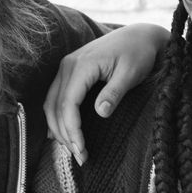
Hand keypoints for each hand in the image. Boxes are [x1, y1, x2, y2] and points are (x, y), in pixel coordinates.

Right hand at [43, 24, 170, 164]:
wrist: (140, 35)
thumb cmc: (138, 53)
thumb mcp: (131, 73)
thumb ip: (115, 92)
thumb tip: (101, 112)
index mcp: (82, 65)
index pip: (68, 104)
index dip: (72, 129)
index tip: (82, 150)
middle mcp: (68, 65)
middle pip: (55, 106)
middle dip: (65, 134)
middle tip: (81, 157)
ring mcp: (66, 67)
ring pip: (51, 103)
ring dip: (59, 128)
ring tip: (75, 149)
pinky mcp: (70, 72)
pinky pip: (56, 97)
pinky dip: (57, 116)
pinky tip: (62, 134)